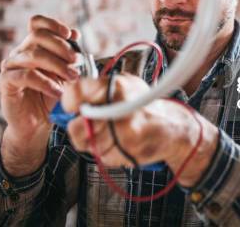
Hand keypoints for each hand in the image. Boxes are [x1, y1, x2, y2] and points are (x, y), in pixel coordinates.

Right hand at [0, 15, 79, 175]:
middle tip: (76, 61)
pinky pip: (26, 76)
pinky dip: (45, 83)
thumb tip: (75, 35)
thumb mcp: (65, 74)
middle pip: (38, 35)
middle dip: (61, 46)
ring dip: (58, 65)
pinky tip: (57, 92)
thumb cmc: (51, 96)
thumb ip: (69, 56)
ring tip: (72, 78)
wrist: (37, 123)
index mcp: (34, 46)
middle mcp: (21, 52)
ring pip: (34, 55)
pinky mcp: (6, 82)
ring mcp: (11, 65)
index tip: (70, 35)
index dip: (53, 24)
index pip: (37, 23)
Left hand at [62, 74, 218, 186]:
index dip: (69, 100)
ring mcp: (124, 132)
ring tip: (110, 132)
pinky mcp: (127, 151)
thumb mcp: (124, 84)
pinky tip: (119, 142)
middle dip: (80, 127)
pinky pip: (101, 155)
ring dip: (94, 140)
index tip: (72, 105)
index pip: (77, 91)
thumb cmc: (143, 104)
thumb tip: (67, 99)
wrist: (171, 127)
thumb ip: (97, 89)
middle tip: (90, 123)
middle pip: (78, 125)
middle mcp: (120, 107)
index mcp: (117, 86)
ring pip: (88, 142)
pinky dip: (106, 151)